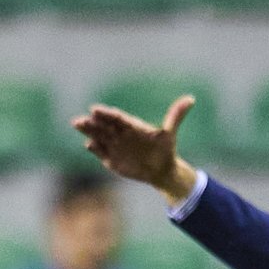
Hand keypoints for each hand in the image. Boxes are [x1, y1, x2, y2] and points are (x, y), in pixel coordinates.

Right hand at [71, 96, 198, 203]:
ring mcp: (115, 146)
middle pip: (103, 126)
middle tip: (79, 119)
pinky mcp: (112, 159)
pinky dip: (95, 149)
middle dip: (91, 123)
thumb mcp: (170, 133)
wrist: (161, 170)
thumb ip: (176, 116)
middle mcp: (120, 134)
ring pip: (99, 137)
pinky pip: (101, 152)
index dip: (106, 114)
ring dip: (88, 132)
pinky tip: (89, 145)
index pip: (116, 118)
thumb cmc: (165, 149)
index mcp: (131, 125)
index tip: (95, 109)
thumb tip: (191, 99)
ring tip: (77, 124)